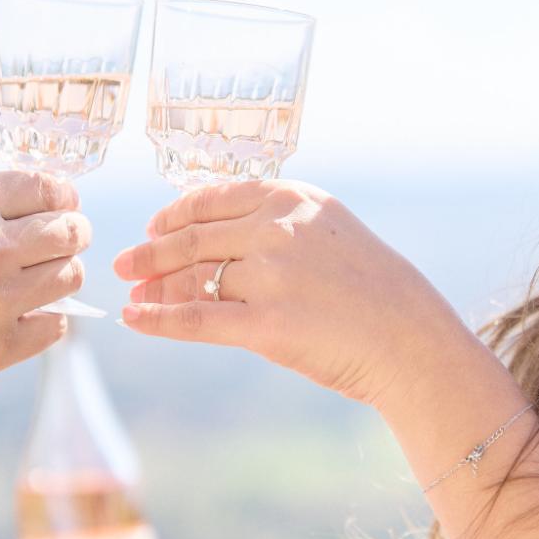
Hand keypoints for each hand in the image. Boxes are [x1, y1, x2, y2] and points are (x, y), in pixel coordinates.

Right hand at [0, 171, 89, 413]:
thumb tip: (40, 203)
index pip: (49, 186)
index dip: (62, 195)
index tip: (62, 204)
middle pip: (71, 231)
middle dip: (72, 232)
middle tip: (64, 239)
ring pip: (70, 276)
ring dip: (61, 274)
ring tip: (40, 278)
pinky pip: (55, 326)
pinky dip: (45, 319)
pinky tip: (22, 316)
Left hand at [114, 180, 458, 407]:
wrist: (412, 340)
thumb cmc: (372, 291)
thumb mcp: (329, 233)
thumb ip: (276, 227)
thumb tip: (207, 241)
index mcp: (292, 198)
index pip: (214, 198)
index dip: (175, 214)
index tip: (155, 226)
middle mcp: (279, 228)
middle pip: (194, 236)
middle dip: (152, 250)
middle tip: (125, 262)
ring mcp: (272, 275)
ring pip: (191, 276)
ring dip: (153, 285)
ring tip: (132, 292)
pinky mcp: (267, 324)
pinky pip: (196, 318)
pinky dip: (158, 319)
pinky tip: (136, 319)